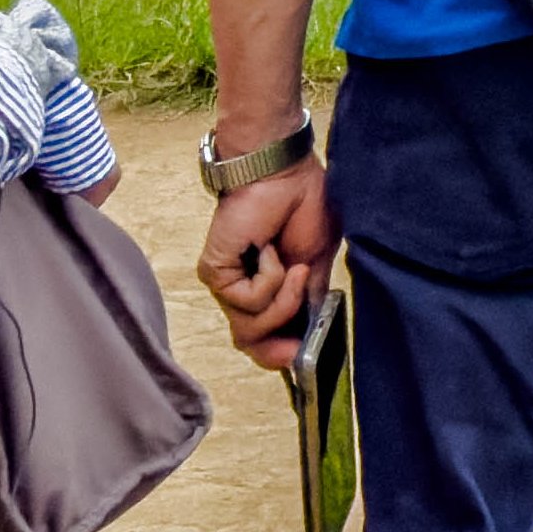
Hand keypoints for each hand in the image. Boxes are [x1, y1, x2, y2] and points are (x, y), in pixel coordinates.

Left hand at [199, 159, 333, 370]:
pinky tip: (270, 252)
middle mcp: (242, 291)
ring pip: (252, 327)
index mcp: (268, 289)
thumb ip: (308, 298)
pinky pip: (247, 302)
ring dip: (284, 301)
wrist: (283, 174)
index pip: (266, 337)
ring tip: (294, 268)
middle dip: (280, 343)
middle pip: (252, 342)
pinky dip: (269, 280)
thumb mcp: (316, 260)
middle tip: (300, 340)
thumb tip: (310, 336)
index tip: (303, 357)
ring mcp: (227, 284)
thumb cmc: (303, 205)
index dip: (282, 354)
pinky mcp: (216, 274)